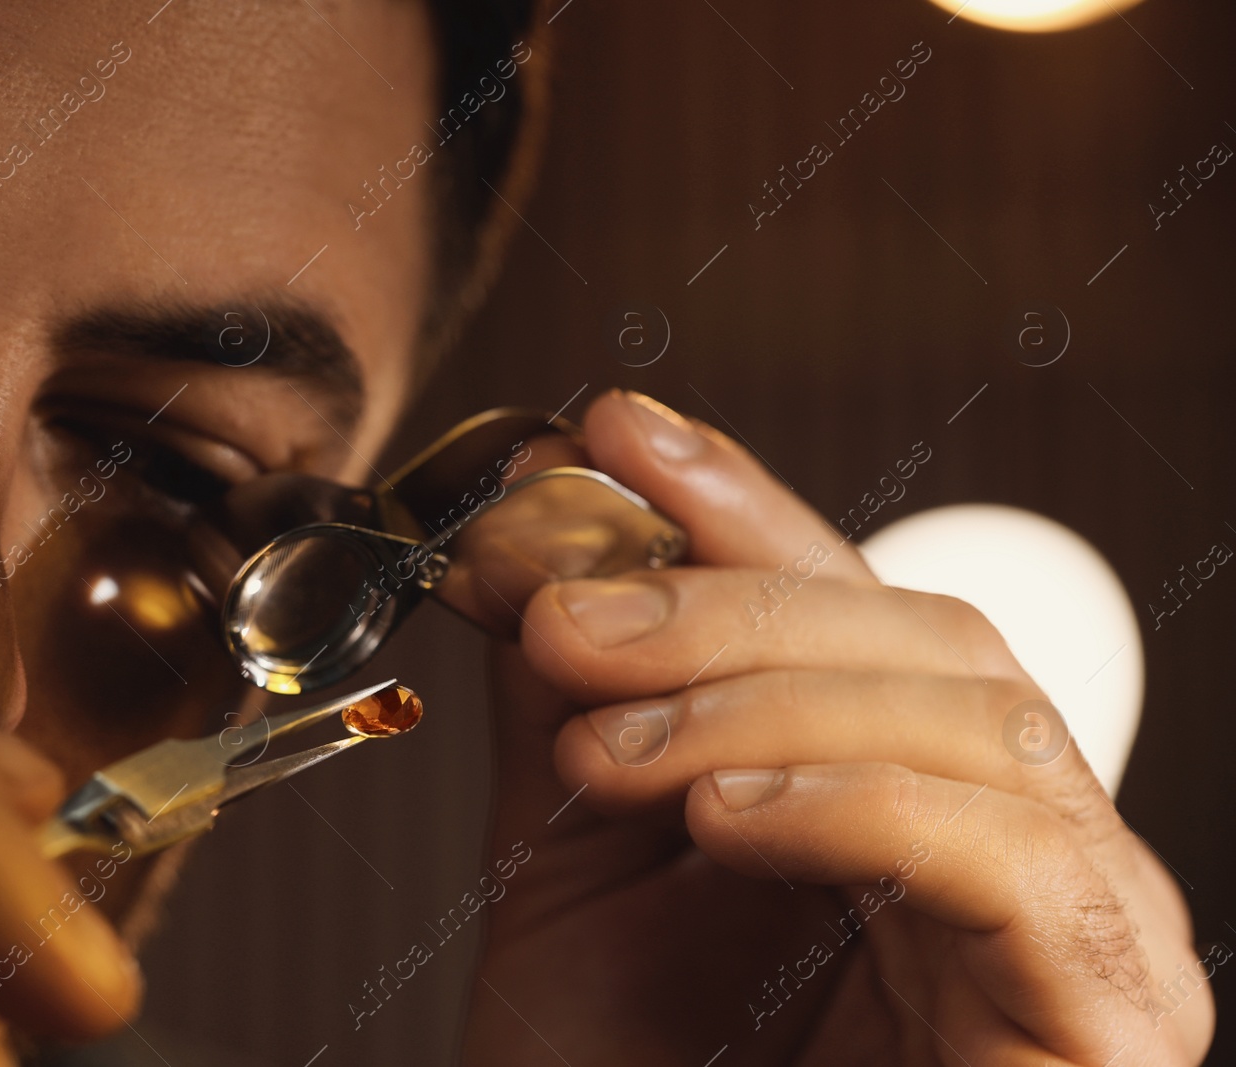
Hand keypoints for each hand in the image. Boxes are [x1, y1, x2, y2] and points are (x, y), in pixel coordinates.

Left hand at [463, 390, 1211, 1065]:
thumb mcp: (577, 875)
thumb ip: (577, 710)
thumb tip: (536, 544)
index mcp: (901, 785)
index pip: (850, 599)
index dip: (742, 500)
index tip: (614, 429)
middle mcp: (1013, 835)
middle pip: (922, 635)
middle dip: (728, 600)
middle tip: (564, 611)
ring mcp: (1080, 923)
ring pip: (976, 719)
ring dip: (768, 699)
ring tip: (609, 746)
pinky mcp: (1107, 1017)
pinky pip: (1013, 859)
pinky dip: (859, 803)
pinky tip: (722, 817)